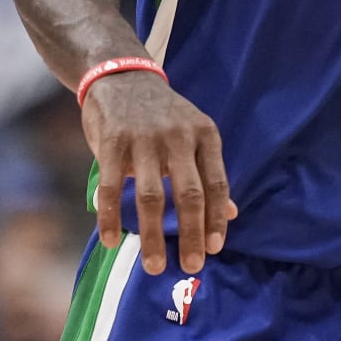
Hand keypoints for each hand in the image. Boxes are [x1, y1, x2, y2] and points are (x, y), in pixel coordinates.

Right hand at [82, 70, 237, 275]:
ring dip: (152, 236)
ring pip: (151, 196)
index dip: (217, 218)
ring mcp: (144, 139)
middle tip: (192, 265)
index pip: (217, 183)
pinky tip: (111, 241)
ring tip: (156, 265)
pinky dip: (110, 217)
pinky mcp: (113, 143)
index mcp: (204, 134)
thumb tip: (231, 212)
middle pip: (189, 194)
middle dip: (192, 234)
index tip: (217, 248)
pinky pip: (112, 188)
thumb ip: (208, 171)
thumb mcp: (194, 133)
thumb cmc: (162, 114)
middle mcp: (178, 136)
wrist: (122, 75)